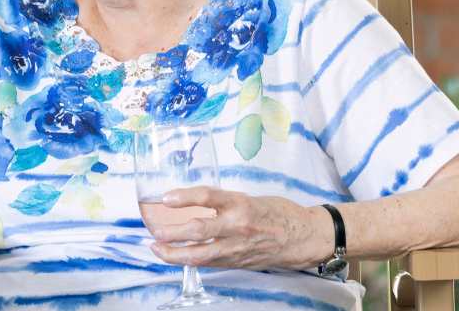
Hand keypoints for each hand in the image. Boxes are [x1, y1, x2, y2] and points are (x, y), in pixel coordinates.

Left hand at [144, 186, 331, 269]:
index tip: (166, 197)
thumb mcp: (250, 198)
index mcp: (241, 204)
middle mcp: (238, 226)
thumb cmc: (279, 213)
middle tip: (153, 230)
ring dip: (174, 253)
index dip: (185, 196)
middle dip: (172, 232)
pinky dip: (190, 260)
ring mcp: (237, 247)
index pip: (208, 196)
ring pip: (200, 254)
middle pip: (198, 230)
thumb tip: (192, 201)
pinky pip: (209, 262)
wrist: (304, 237)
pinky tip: (176, 256)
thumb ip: (224, 202)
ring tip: (156, 248)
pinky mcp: (238, 262)